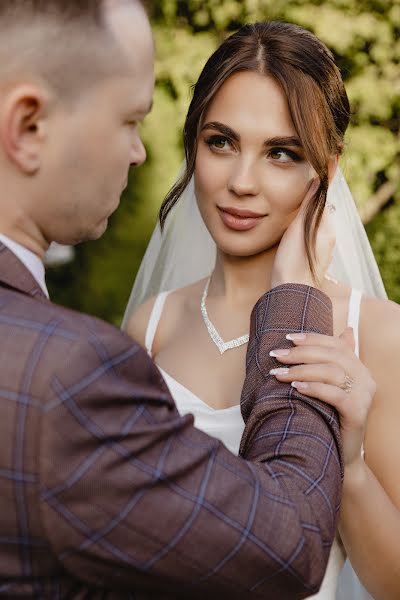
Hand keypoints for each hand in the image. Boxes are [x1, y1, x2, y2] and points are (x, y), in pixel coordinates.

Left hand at [269, 328, 375, 467]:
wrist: (340, 453)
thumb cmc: (330, 416)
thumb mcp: (327, 386)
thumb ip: (329, 361)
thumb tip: (342, 330)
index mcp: (358, 368)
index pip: (336, 345)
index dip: (312, 339)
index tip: (288, 338)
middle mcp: (365, 378)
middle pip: (332, 356)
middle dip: (301, 353)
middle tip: (277, 355)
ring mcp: (364, 395)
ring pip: (332, 373)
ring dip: (301, 370)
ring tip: (279, 373)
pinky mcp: (358, 413)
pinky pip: (335, 395)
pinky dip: (314, 388)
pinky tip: (296, 387)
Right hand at [271, 178, 335, 287]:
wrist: (290, 294)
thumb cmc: (293, 262)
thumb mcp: (299, 229)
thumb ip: (308, 206)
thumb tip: (319, 180)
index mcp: (327, 230)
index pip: (323, 203)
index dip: (313, 193)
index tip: (302, 183)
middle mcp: (328, 241)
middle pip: (318, 216)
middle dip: (307, 208)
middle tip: (291, 198)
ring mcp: (321, 253)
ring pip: (312, 230)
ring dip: (302, 223)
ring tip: (288, 217)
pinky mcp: (311, 262)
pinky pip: (308, 242)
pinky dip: (300, 236)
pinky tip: (289, 238)